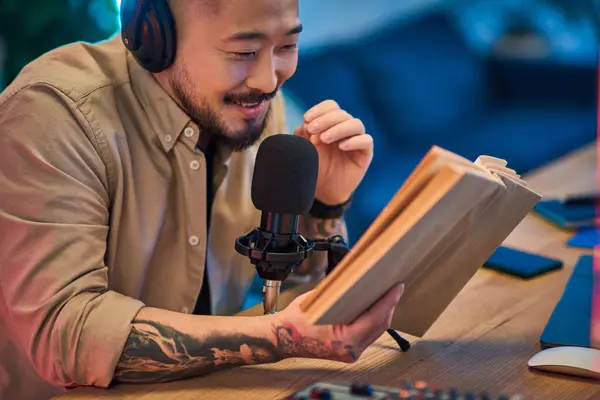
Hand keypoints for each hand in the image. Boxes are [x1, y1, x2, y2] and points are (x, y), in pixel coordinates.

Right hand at [271, 283, 404, 361]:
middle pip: (380, 326)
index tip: (397, 287)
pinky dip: (373, 320)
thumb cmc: (295, 320)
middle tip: (394, 287)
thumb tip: (360, 278)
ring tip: (387, 295)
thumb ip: (341, 293)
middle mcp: (350, 350)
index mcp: (343, 340)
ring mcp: (350, 353)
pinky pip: (368, 335)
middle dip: (389, 305)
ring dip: (382, 313)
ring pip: (376, 331)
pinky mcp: (349, 351)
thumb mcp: (318, 300)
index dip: (389, 300)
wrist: (282, 338)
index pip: (375, 318)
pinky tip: (374, 307)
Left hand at [294, 100, 373, 204]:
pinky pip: (366, 141)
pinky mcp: (365, 153)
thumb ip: (304, 133)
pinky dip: (354, 141)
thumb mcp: (305, 148)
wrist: (322, 191)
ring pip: (355, 124)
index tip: (306, 119)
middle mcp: (346, 129)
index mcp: (331, 123)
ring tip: (324, 139)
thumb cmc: (314, 166)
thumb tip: (307, 122)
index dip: (320, 109)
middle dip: (325, 120)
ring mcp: (357, 140)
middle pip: (342, 114)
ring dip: (338, 128)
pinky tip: (342, 147)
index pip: (331, 106)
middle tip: (312, 130)